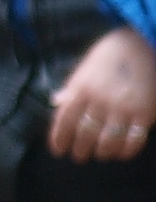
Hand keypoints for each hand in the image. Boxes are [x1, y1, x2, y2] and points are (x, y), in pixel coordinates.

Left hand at [50, 26, 155, 163]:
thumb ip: (71, 88)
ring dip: (102, 152)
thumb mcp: (84, 70)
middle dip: (80, 149)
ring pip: (109, 141)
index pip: (65, 120)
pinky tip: (121, 153)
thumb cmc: (108, 57)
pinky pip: (134, 140)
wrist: (140, 45)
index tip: (58, 150)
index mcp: (81, 89)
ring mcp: (124, 108)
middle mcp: (101, 101)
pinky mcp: (145, 114)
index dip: (59, 138)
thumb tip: (56, 102)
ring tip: (100, 154)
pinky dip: (126, 151)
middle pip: (85, 134)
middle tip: (79, 156)